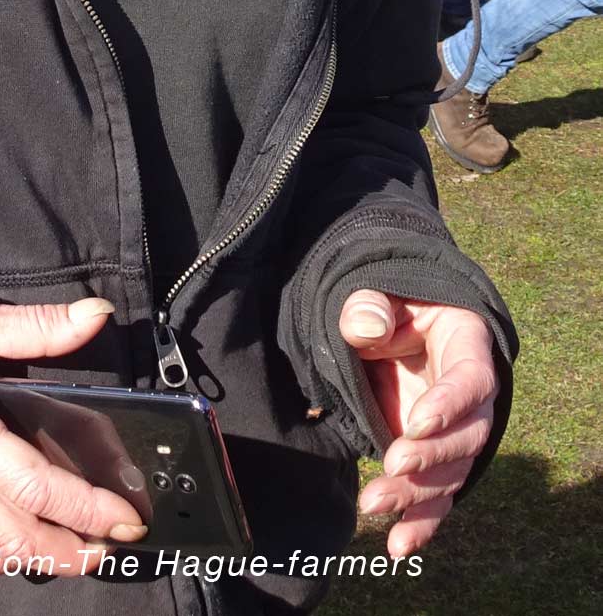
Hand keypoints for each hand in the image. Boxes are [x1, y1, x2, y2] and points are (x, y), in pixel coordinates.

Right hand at [0, 300, 145, 575]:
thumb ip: (39, 328)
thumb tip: (97, 315)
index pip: (33, 484)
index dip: (86, 508)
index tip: (126, 518)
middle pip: (16, 535)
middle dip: (72, 550)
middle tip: (110, 545)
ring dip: (37, 560)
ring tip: (75, 550)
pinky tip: (16, 545)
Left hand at [340, 290, 497, 558]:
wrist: (391, 323)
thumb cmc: (389, 303)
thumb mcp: (378, 291)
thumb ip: (369, 305)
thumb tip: (364, 328)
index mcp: (467, 345)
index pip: (472, 380)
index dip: (450, 404)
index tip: (416, 422)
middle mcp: (471, 396)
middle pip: (467, 437)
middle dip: (431, 457)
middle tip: (392, 465)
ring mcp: (453, 430)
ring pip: (451, 473)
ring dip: (418, 495)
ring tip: (375, 505)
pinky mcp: (434, 456)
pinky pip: (437, 495)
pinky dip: (421, 521)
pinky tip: (399, 544)